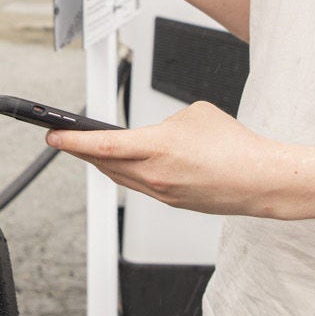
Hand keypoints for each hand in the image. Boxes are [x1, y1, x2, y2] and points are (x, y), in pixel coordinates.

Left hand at [46, 101, 286, 216]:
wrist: (261, 180)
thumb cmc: (234, 145)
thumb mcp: (194, 114)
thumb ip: (165, 122)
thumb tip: (155, 134)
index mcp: (158, 148)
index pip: (103, 146)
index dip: (73, 141)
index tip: (53, 135)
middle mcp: (155, 175)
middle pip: (104, 164)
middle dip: (81, 151)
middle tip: (63, 139)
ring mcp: (162, 193)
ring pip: (120, 177)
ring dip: (101, 163)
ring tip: (88, 150)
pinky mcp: (173, 202)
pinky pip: (139, 185)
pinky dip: (127, 173)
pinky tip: (124, 164)